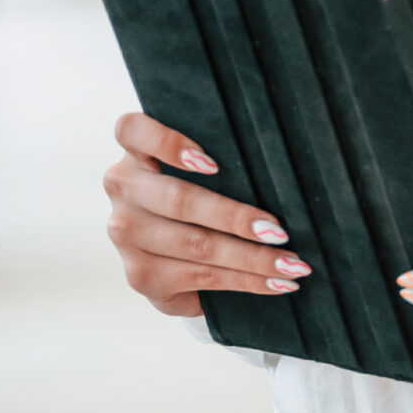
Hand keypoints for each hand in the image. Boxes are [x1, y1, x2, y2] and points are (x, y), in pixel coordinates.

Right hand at [103, 112, 312, 317]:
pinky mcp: (139, 275)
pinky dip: (245, 281)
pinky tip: (275, 282)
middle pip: (178, 200)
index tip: (213, 163)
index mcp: (133, 150)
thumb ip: (222, 158)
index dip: (167, 142)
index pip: (132, 130)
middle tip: (279, 231)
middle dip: (235, 218)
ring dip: (251, 258)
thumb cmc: (201, 193)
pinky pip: (201, 277)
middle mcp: (122, 188)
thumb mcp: (202, 170)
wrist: (174, 253)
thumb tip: (280, 170)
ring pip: (195, 244)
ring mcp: (125, 234)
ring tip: (290, 264)